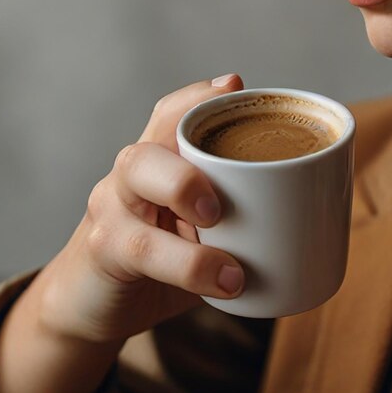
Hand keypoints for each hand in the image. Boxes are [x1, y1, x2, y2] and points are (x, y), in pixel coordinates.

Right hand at [38, 73, 245, 344]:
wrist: (92, 305)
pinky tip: (225, 283)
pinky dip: (189, 265)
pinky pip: (142, 247)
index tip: (235, 87)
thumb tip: (300, 207)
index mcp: (156, 165)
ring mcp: (111, 208)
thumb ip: (229, 216)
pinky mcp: (103, 248)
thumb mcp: (195, 235)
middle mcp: (128, 177)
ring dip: (187, 196)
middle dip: (194, 152)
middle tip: (225, 199)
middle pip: (150, 142)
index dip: (198, 97)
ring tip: (232, 251)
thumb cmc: (157, 265)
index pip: (168, 115)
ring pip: (137, 177)